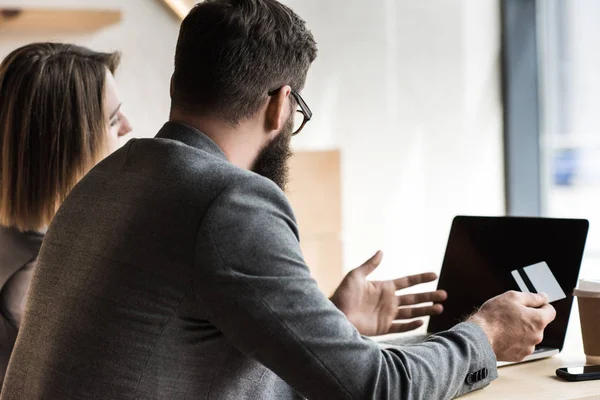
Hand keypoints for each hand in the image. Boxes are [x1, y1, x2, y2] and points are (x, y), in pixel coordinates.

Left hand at [330, 251, 446, 335]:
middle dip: (429, 296)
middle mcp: (388, 301)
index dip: (420, 278)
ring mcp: (387, 315)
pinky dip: (411, 325)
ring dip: (425, 310)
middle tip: (444, 294)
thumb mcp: (355, 276)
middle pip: (414, 298)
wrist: (336, 315)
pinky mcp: (383, 328)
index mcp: (384, 288)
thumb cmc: (343, 294)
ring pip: (411, 312)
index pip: (407, 282)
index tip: (434, 275)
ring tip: (440, 308)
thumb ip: (370, 265)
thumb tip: (381, 251)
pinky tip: (422, 322)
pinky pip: (400, 327)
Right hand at [468, 291, 556, 361]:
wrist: (480, 337)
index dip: (541, 305)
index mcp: (538, 320)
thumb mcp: (512, 297)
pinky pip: (521, 345)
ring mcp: (528, 347)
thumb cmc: (493, 317)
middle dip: (528, 318)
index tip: (533, 304)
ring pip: (529, 335)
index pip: (550, 311)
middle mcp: (537, 336)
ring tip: (505, 326)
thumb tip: (543, 297)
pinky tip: (503, 335)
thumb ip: (531, 297)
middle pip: (538, 324)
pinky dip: (514, 340)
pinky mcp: (519, 356)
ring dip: (521, 330)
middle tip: (511, 314)